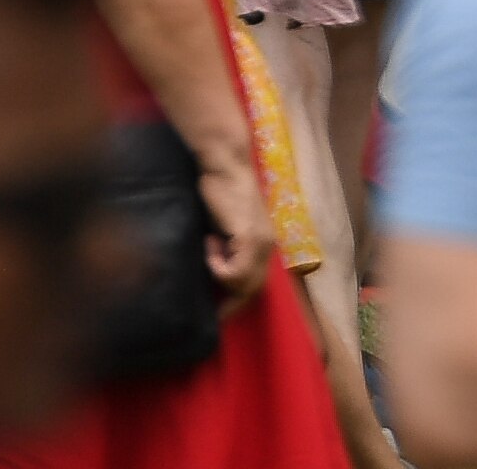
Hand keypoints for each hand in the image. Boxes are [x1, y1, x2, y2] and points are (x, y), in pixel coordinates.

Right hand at [197, 141, 277, 304]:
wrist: (224, 164)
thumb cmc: (219, 189)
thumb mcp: (225, 225)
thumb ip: (228, 246)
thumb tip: (216, 272)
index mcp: (264, 242)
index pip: (256, 282)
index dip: (239, 300)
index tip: (220, 312)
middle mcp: (267, 245)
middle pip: (253, 289)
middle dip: (232, 301)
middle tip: (213, 306)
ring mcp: (260, 242)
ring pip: (244, 284)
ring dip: (221, 276)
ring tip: (209, 248)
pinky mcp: (249, 237)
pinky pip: (234, 272)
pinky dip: (218, 265)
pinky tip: (210, 242)